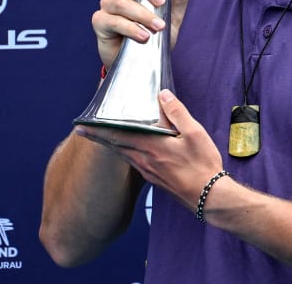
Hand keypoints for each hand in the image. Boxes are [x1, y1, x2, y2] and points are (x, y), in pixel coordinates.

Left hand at [74, 89, 222, 210]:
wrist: (208, 197)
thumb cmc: (202, 165)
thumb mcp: (194, 133)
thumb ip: (177, 112)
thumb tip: (163, 94)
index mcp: (152, 146)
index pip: (118, 134)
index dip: (99, 129)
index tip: (82, 125)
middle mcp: (144, 159)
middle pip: (115, 146)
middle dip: (98, 137)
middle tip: (82, 131)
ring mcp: (148, 171)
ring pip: (123, 155)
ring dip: (110, 146)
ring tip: (102, 137)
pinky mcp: (153, 179)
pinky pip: (132, 163)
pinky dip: (124, 154)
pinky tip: (128, 151)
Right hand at [92, 0, 191, 67]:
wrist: (145, 64)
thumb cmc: (157, 35)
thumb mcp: (174, 16)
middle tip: (161, 2)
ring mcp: (108, 6)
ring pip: (121, 2)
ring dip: (142, 14)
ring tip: (158, 27)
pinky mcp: (100, 22)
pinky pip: (114, 20)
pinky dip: (131, 28)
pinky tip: (143, 37)